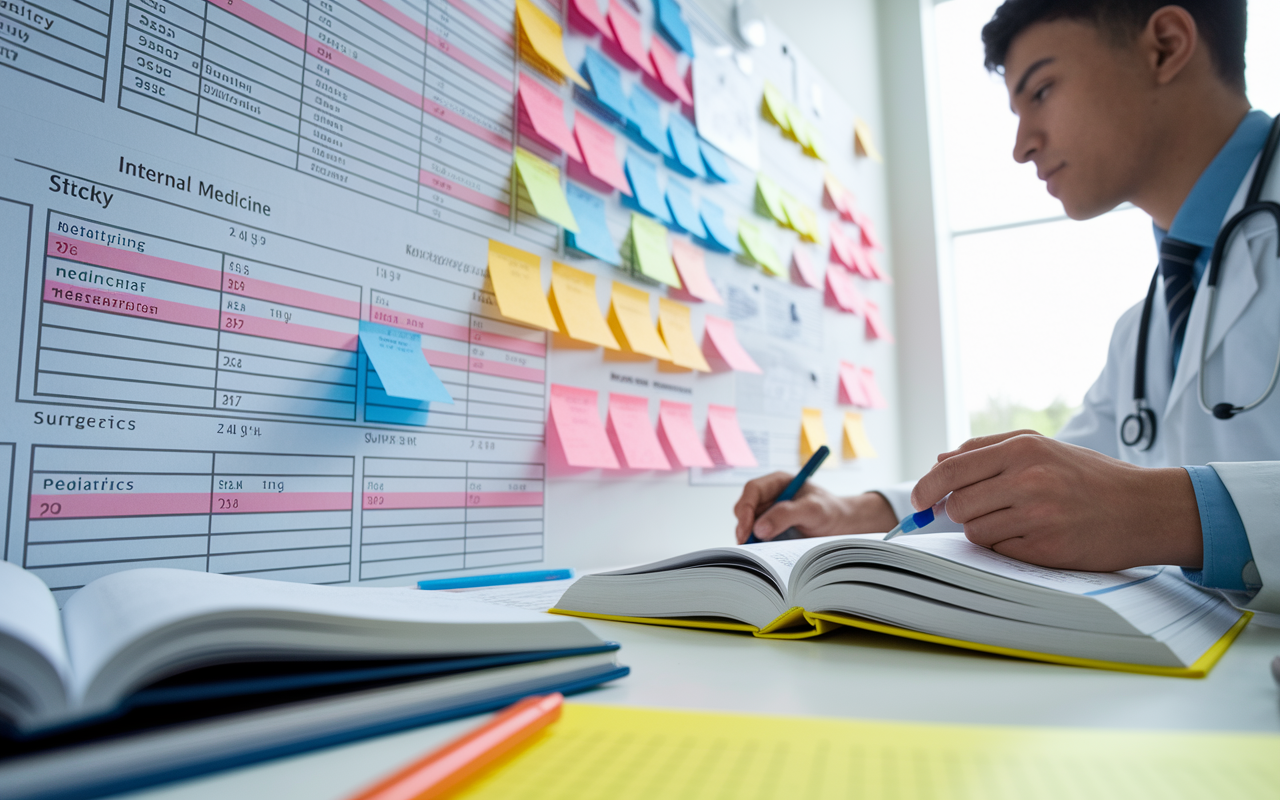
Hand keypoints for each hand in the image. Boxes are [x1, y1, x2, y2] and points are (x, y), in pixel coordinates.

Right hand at [733, 472, 896, 543]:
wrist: (841, 526)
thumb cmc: (830, 511)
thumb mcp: (812, 509)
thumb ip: (786, 515)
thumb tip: (759, 528)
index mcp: (778, 482)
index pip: (752, 490)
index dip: (745, 508)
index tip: (747, 529)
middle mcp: (770, 496)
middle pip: (745, 508)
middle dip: (744, 526)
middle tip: (748, 544)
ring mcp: (769, 512)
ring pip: (747, 524)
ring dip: (749, 537)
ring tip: (758, 550)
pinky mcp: (771, 528)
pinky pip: (756, 536)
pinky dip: (756, 544)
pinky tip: (764, 551)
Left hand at [911, 432, 1202, 570]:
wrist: (1144, 508)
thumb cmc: (1089, 476)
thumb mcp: (1042, 447)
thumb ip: (988, 450)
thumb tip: (939, 462)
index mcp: (1023, 449)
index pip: (951, 470)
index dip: (926, 488)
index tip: (918, 501)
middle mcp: (1028, 480)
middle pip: (957, 505)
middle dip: (960, 511)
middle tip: (985, 509)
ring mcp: (1037, 516)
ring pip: (975, 531)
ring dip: (985, 529)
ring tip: (1016, 520)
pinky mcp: (1046, 549)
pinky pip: (999, 552)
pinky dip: (1006, 547)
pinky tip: (1032, 535)